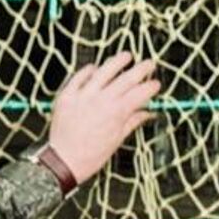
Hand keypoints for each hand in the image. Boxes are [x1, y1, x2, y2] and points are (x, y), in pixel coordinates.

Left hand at [47, 52, 160, 186]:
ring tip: (126, 56)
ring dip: (117, 62)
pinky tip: (96, 68)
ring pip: (104, 71)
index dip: (150, 87)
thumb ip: (132, 122)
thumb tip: (148, 114)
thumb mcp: (116, 140)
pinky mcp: (67, 95)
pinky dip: (89, 70)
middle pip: (126, 78)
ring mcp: (83, 95)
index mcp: (116, 113)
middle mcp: (101, 100)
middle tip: (149, 64)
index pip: (140, 93)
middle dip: (141, 69)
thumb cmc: (90, 156)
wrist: (63, 161)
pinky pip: (79, 76)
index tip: (156, 84)